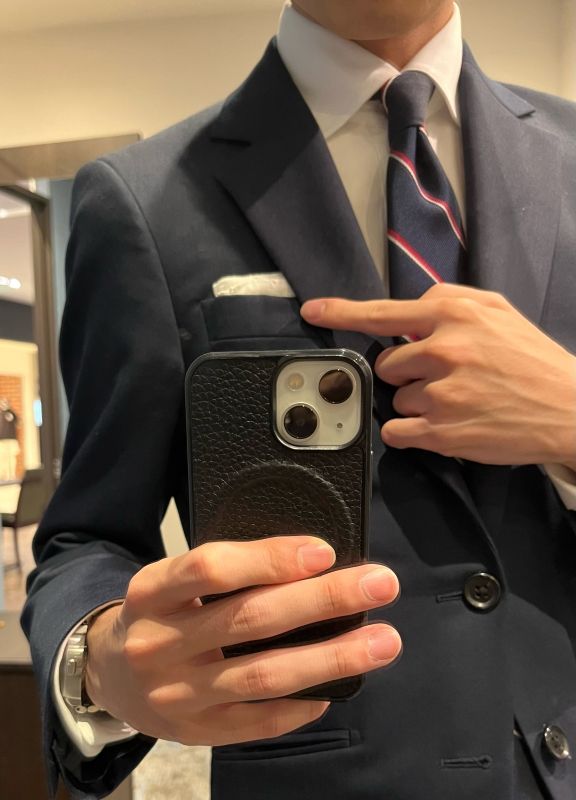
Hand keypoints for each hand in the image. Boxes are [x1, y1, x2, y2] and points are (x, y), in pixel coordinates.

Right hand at [86, 536, 399, 745]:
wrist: (108, 673)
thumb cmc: (160, 614)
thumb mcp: (173, 581)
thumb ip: (227, 572)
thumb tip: (311, 562)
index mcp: (153, 591)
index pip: (211, 568)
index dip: (270, 558)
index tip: (324, 551)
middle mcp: (160, 643)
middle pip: (250, 619)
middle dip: (324, 599)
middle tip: (380, 584)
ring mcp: (176, 694)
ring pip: (264, 675)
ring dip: (331, 658)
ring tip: (383, 642)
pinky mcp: (194, 732)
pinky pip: (256, 722)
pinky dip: (300, 705)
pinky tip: (334, 690)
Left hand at [301, 284, 575, 466]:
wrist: (570, 406)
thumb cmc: (530, 358)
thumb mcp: (495, 309)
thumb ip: (448, 301)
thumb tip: (409, 309)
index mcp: (452, 314)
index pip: (382, 313)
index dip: (341, 312)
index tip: (312, 311)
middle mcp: (442, 350)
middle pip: (386, 364)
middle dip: (408, 372)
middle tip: (447, 377)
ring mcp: (441, 393)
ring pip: (393, 399)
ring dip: (416, 402)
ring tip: (457, 401)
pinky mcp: (442, 432)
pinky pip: (397, 430)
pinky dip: (411, 430)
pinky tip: (442, 424)